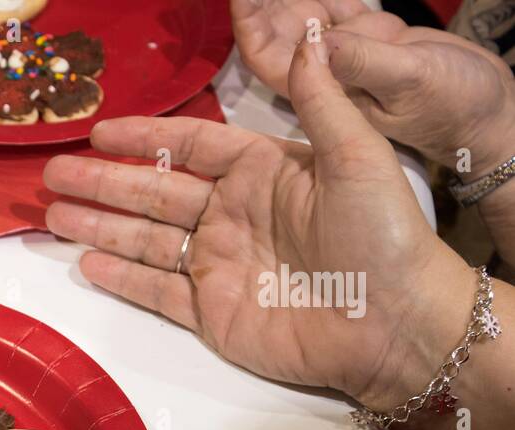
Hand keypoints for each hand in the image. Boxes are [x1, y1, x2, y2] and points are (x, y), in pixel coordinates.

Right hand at [44, 37, 474, 411]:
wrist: (392, 324)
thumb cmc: (381, 235)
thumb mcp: (356, 157)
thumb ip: (320, 99)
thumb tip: (306, 34)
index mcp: (262, 174)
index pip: (190, 147)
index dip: (144, 138)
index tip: (99, 131)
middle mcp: (232, 216)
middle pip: (154, 193)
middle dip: (102, 183)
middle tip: (53, 174)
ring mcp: (218, 266)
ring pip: (145, 240)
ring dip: (99, 226)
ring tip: (52, 215)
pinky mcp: (213, 314)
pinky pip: (157, 292)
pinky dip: (122, 279)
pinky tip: (86, 263)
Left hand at [232, 0, 514, 169]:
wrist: (487, 110)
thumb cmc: (453, 106)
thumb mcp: (411, 80)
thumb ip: (365, 64)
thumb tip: (320, 43)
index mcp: (326, 93)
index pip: (272, 58)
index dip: (251, 27)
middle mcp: (328, 75)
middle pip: (280, 33)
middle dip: (264, 3)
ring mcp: (347, 55)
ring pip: (305, 16)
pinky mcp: (369, 39)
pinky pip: (336, 8)